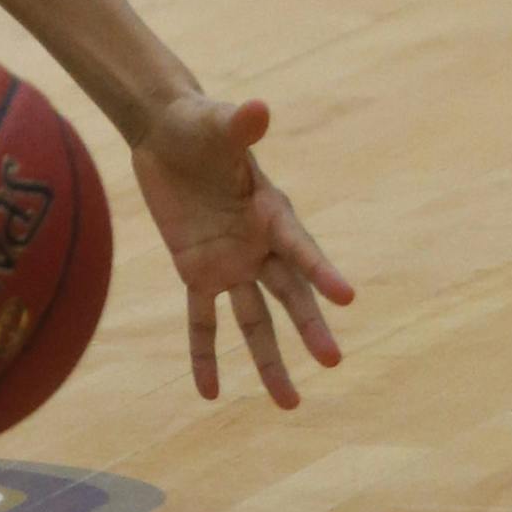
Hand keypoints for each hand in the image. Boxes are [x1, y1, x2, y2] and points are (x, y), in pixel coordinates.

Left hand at [132, 94, 351, 406]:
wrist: (165, 131)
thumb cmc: (199, 124)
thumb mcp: (216, 124)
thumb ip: (238, 124)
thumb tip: (258, 107)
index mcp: (271, 211)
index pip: (299, 246)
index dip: (320, 269)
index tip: (347, 296)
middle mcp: (258, 245)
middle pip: (288, 293)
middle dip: (310, 325)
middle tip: (333, 360)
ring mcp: (230, 262)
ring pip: (254, 321)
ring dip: (269, 361)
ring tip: (289, 404)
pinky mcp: (197, 270)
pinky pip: (202, 320)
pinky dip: (204, 353)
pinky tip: (208, 392)